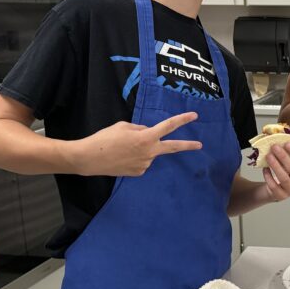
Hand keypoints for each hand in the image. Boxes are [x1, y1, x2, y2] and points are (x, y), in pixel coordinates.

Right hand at [74, 112, 200, 176]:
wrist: (89, 158)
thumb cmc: (105, 138)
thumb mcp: (123, 126)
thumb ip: (140, 129)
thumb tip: (148, 133)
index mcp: (146, 137)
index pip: (168, 126)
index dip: (182, 120)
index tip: (194, 116)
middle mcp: (150, 152)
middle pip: (172, 147)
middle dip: (187, 145)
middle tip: (200, 145)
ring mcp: (145, 164)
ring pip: (149, 152)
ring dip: (141, 148)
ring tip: (122, 148)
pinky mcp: (139, 172)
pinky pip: (141, 161)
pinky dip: (135, 158)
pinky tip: (122, 157)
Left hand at [261, 142, 289, 201]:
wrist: (279, 189)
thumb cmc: (287, 171)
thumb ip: (289, 151)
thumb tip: (279, 134)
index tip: (287, 143)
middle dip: (283, 156)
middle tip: (274, 147)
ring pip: (283, 177)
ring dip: (275, 165)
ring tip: (268, 156)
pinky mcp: (282, 196)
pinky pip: (274, 186)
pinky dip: (268, 176)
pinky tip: (265, 169)